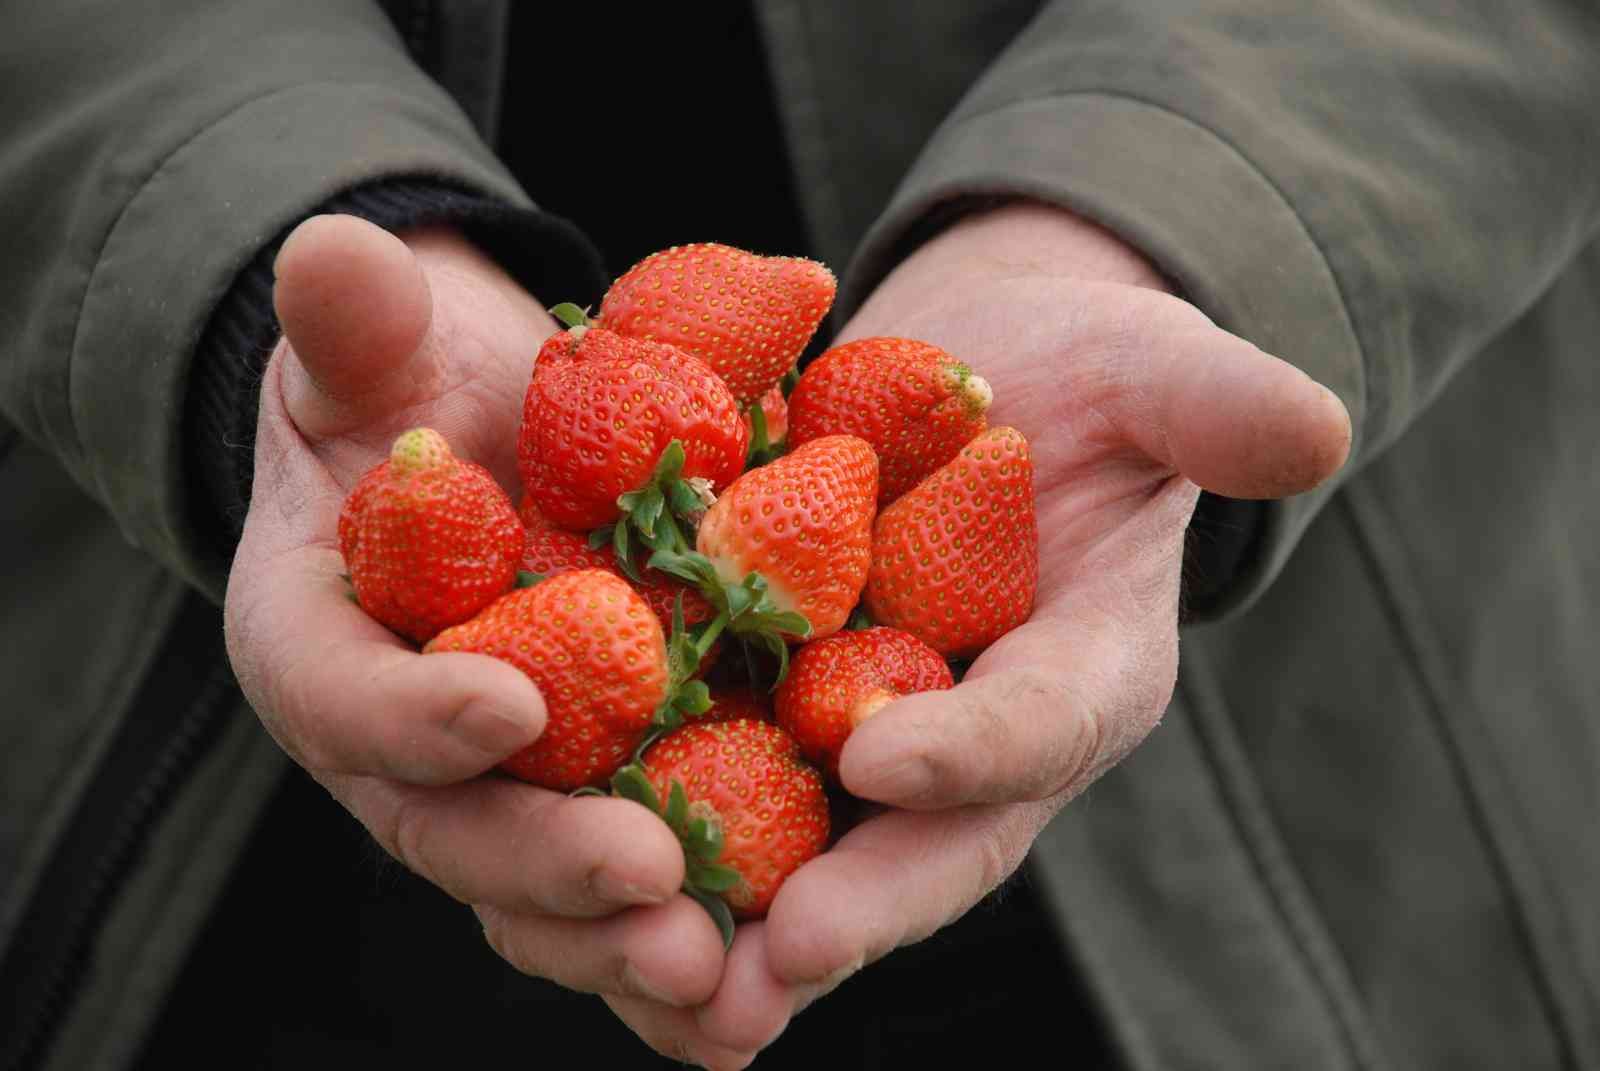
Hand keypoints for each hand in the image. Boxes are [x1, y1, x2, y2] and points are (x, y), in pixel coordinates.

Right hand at [222, 215, 725, 1010]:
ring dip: (628, 946)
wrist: (480, 438)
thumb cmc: (411, 393)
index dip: (412, 713)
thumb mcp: (373, 347)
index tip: (508, 708)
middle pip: (455, 830)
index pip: (342, 693)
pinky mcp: (596, 792)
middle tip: (648, 887)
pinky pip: (632, 882)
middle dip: (547, 866)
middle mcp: (406, 742)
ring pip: (546, 891)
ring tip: (720, 983)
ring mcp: (503, 786)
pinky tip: (761, 997)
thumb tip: (334, 251)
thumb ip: (353, 322)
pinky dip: (686, 942)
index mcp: (325, 642)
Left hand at [604, 202, 1351, 1066]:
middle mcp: (973, 735)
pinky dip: (650, 829)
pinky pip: (714, 780)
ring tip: (649, 977)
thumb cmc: (1083, 373)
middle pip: (920, 839)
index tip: (889, 761)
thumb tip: (1317, 425)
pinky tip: (563, 862)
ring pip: (809, 848)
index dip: (976, 753)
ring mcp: (872, 734)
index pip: (1041, 728)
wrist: (980, 372)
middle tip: (766, 973)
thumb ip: (1216, 406)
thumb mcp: (1151, 371)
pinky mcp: (775, 706)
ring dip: (730, 919)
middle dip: (851, 906)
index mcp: (1081, 671)